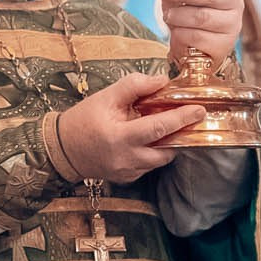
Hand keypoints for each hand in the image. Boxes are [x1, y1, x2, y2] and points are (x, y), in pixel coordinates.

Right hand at [52, 73, 200, 182]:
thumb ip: (134, 86)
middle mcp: (126, 159)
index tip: (199, 110)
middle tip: (190, 118)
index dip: (181, 119)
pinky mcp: (127, 179)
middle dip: (181, 134)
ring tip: (170, 127)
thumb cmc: (83, 120)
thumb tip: (162, 81)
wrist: (61, 149)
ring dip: (169, 144)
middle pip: (166, 150)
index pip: (158, 128)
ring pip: (160, 160)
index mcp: (120, 137)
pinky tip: (150, 140)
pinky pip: (149, 167)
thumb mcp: (106, 97)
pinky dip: (155, 153)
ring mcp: (128, 172)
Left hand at [155, 0, 241, 67]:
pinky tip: (176, 30)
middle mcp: (235, 3)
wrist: (201, 44)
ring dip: (178, 14)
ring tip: (168, 14)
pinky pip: (197, 36)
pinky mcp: (223, 45)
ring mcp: (231, 25)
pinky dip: (180, 32)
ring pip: (202, 16)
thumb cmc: (195, 11)